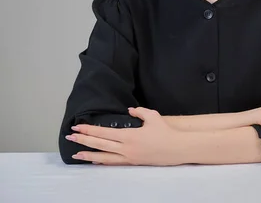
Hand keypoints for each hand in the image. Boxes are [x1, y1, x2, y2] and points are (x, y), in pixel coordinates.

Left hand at [66, 107, 182, 165]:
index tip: (78, 127)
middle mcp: (125, 148)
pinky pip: (114, 163)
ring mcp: (128, 157)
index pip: (104, 132)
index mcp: (129, 135)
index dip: (90, 130)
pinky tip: (95, 160)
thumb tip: (130, 111)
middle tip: (70, 137)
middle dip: (83, 140)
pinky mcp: (133, 163)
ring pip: (104, 157)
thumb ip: (139, 112)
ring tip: (76, 153)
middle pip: (100, 144)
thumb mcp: (153, 116)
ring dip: (88, 154)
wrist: (176, 149)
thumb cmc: (165, 132)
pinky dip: (102, 161)